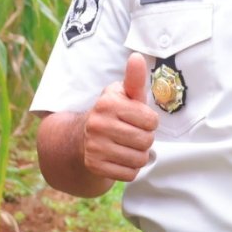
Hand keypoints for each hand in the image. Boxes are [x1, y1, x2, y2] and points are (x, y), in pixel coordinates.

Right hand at [79, 53, 159, 181]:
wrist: (80, 138)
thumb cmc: (111, 113)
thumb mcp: (122, 94)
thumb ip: (134, 79)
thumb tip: (136, 57)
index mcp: (107, 103)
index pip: (151, 121)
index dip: (149, 122)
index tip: (138, 120)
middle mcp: (98, 124)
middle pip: (146, 141)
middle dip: (145, 139)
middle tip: (132, 135)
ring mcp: (94, 146)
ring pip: (139, 159)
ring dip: (138, 155)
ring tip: (127, 147)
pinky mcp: (95, 166)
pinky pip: (129, 174)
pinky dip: (129, 169)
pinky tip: (120, 158)